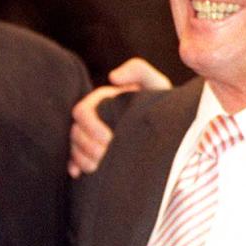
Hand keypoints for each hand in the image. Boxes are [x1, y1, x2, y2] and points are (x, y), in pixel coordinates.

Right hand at [68, 58, 170, 177]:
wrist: (171, 127)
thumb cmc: (160, 102)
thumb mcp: (154, 83)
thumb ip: (137, 70)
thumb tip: (112, 77)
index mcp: (101, 101)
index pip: (82, 112)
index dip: (91, 126)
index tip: (109, 138)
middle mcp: (94, 119)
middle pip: (76, 133)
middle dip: (88, 146)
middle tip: (106, 155)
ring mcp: (92, 138)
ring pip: (74, 148)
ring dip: (83, 159)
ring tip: (99, 167)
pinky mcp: (94, 154)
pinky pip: (74, 161)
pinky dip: (75, 167)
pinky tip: (81, 174)